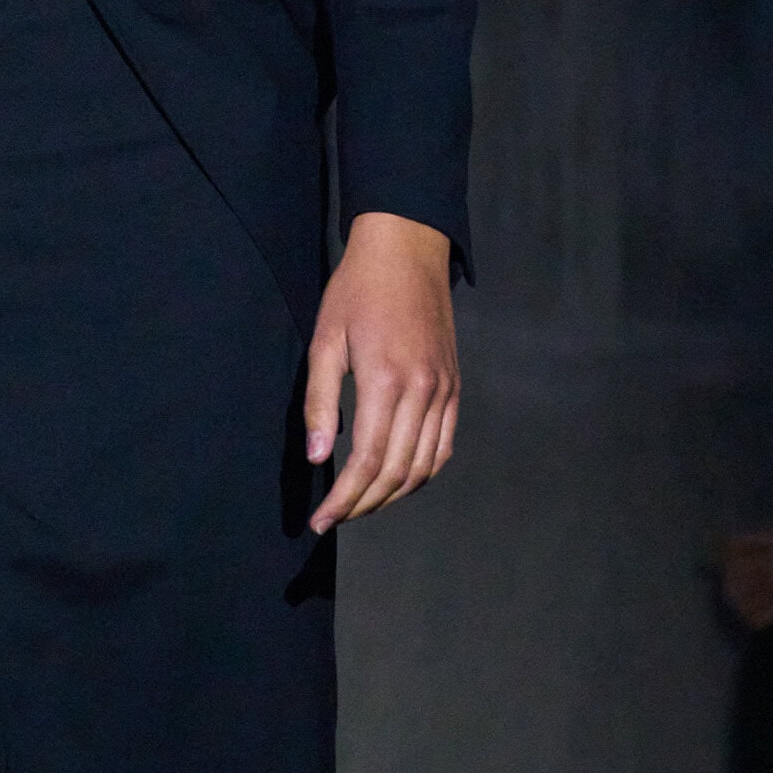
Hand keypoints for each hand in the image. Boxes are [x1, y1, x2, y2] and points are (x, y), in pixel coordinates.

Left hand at [304, 212, 458, 533]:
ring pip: (424, 467)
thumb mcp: (325, 339)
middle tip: (334, 518)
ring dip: (391, 495)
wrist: (407, 250)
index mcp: (386, 381)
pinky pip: (443, 446)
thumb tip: (318, 458)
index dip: (343, 499)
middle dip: (363, 505)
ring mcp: (444, 391)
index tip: (321, 521)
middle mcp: (423, 392)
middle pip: (397, 473)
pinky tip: (396, 479)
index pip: (367, 462)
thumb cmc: (356, 290)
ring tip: (359, 504)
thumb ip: (320, 401)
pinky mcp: (454, 386)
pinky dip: (421, 473)